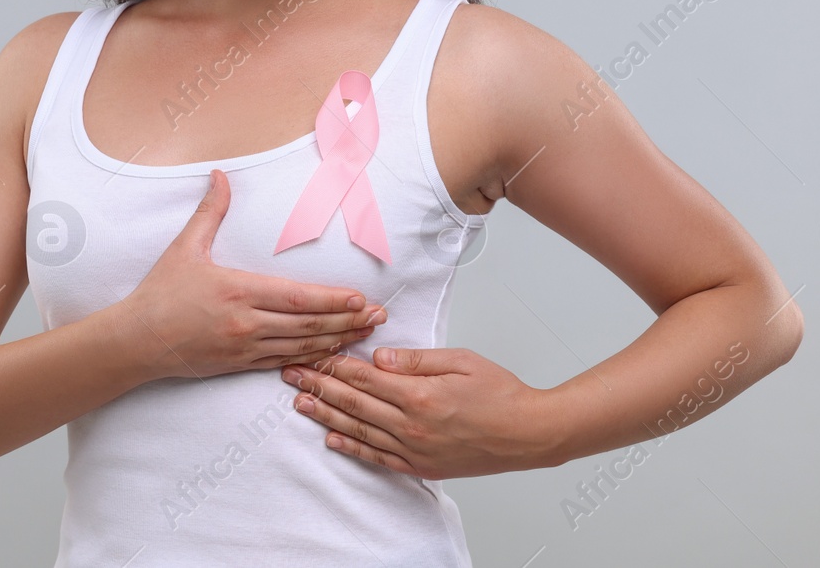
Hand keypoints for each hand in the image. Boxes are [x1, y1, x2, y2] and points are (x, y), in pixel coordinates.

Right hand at [125, 169, 388, 380]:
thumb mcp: (185, 248)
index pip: (297, 299)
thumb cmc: (160, 293)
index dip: (332, 300)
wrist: (137, 341)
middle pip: (309, 326)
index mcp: (238, 291)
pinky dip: (312, 358)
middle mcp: (247, 323)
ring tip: (365, 333)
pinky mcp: (240, 364)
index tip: (360, 297)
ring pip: (302, 347)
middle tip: (379, 316)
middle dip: (348, 320)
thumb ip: (210, 212)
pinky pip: (285, 362)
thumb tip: (221, 175)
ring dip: (338, 340)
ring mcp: (245, 347)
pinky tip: (331, 352)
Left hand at [281, 346, 562, 478]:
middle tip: (291, 375)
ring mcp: (414, 449)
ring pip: (358, 429)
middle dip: (318, 386)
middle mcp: (411, 425)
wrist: (528, 434)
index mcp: (419, 395)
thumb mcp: (460, 361)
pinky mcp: (420, 465)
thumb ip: (416, 359)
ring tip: (299, 404)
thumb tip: (379, 356)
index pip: (365, 376)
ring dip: (326, 415)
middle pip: (354, 402)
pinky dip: (352, 446)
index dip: (334, 364)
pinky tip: (332, 437)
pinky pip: (377, 456)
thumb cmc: (500, 393)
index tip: (312, 354)